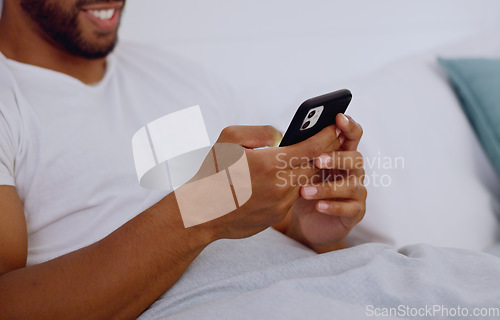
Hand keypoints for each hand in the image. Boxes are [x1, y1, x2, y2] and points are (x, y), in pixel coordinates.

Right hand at [181, 124, 341, 239]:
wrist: (199, 213)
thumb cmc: (211, 172)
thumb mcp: (228, 139)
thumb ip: (260, 131)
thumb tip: (282, 135)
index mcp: (270, 164)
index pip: (313, 148)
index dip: (328, 136)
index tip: (336, 127)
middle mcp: (279, 186)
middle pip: (316, 167)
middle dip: (325, 153)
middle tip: (330, 140)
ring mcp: (279, 205)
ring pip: (306, 184)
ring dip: (310, 171)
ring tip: (311, 157)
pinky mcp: (275, 218)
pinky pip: (292, 198)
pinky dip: (294, 186)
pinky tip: (288, 178)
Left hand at [274, 114, 365, 252]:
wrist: (306, 221)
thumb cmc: (304, 188)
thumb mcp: (300, 169)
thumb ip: (301, 153)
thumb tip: (286, 137)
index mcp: (342, 154)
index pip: (352, 135)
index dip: (348, 125)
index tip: (339, 117)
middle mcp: (354, 171)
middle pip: (356, 158)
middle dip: (337, 157)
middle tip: (317, 160)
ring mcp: (357, 191)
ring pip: (351, 185)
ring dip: (327, 187)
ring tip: (305, 191)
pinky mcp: (356, 212)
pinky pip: (350, 208)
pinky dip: (333, 206)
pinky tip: (318, 206)